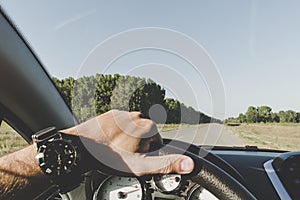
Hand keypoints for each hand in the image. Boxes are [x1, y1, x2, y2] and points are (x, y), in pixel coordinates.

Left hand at [62, 110, 193, 175]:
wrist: (80, 147)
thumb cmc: (110, 156)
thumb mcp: (141, 166)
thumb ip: (167, 164)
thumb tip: (190, 164)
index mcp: (147, 125)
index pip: (157, 141)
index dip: (148, 153)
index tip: (136, 159)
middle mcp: (136, 115)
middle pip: (144, 134)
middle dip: (138, 145)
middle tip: (124, 156)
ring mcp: (122, 113)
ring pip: (131, 129)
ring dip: (127, 138)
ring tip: (114, 150)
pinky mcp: (110, 114)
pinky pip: (118, 124)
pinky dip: (116, 133)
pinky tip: (107, 142)